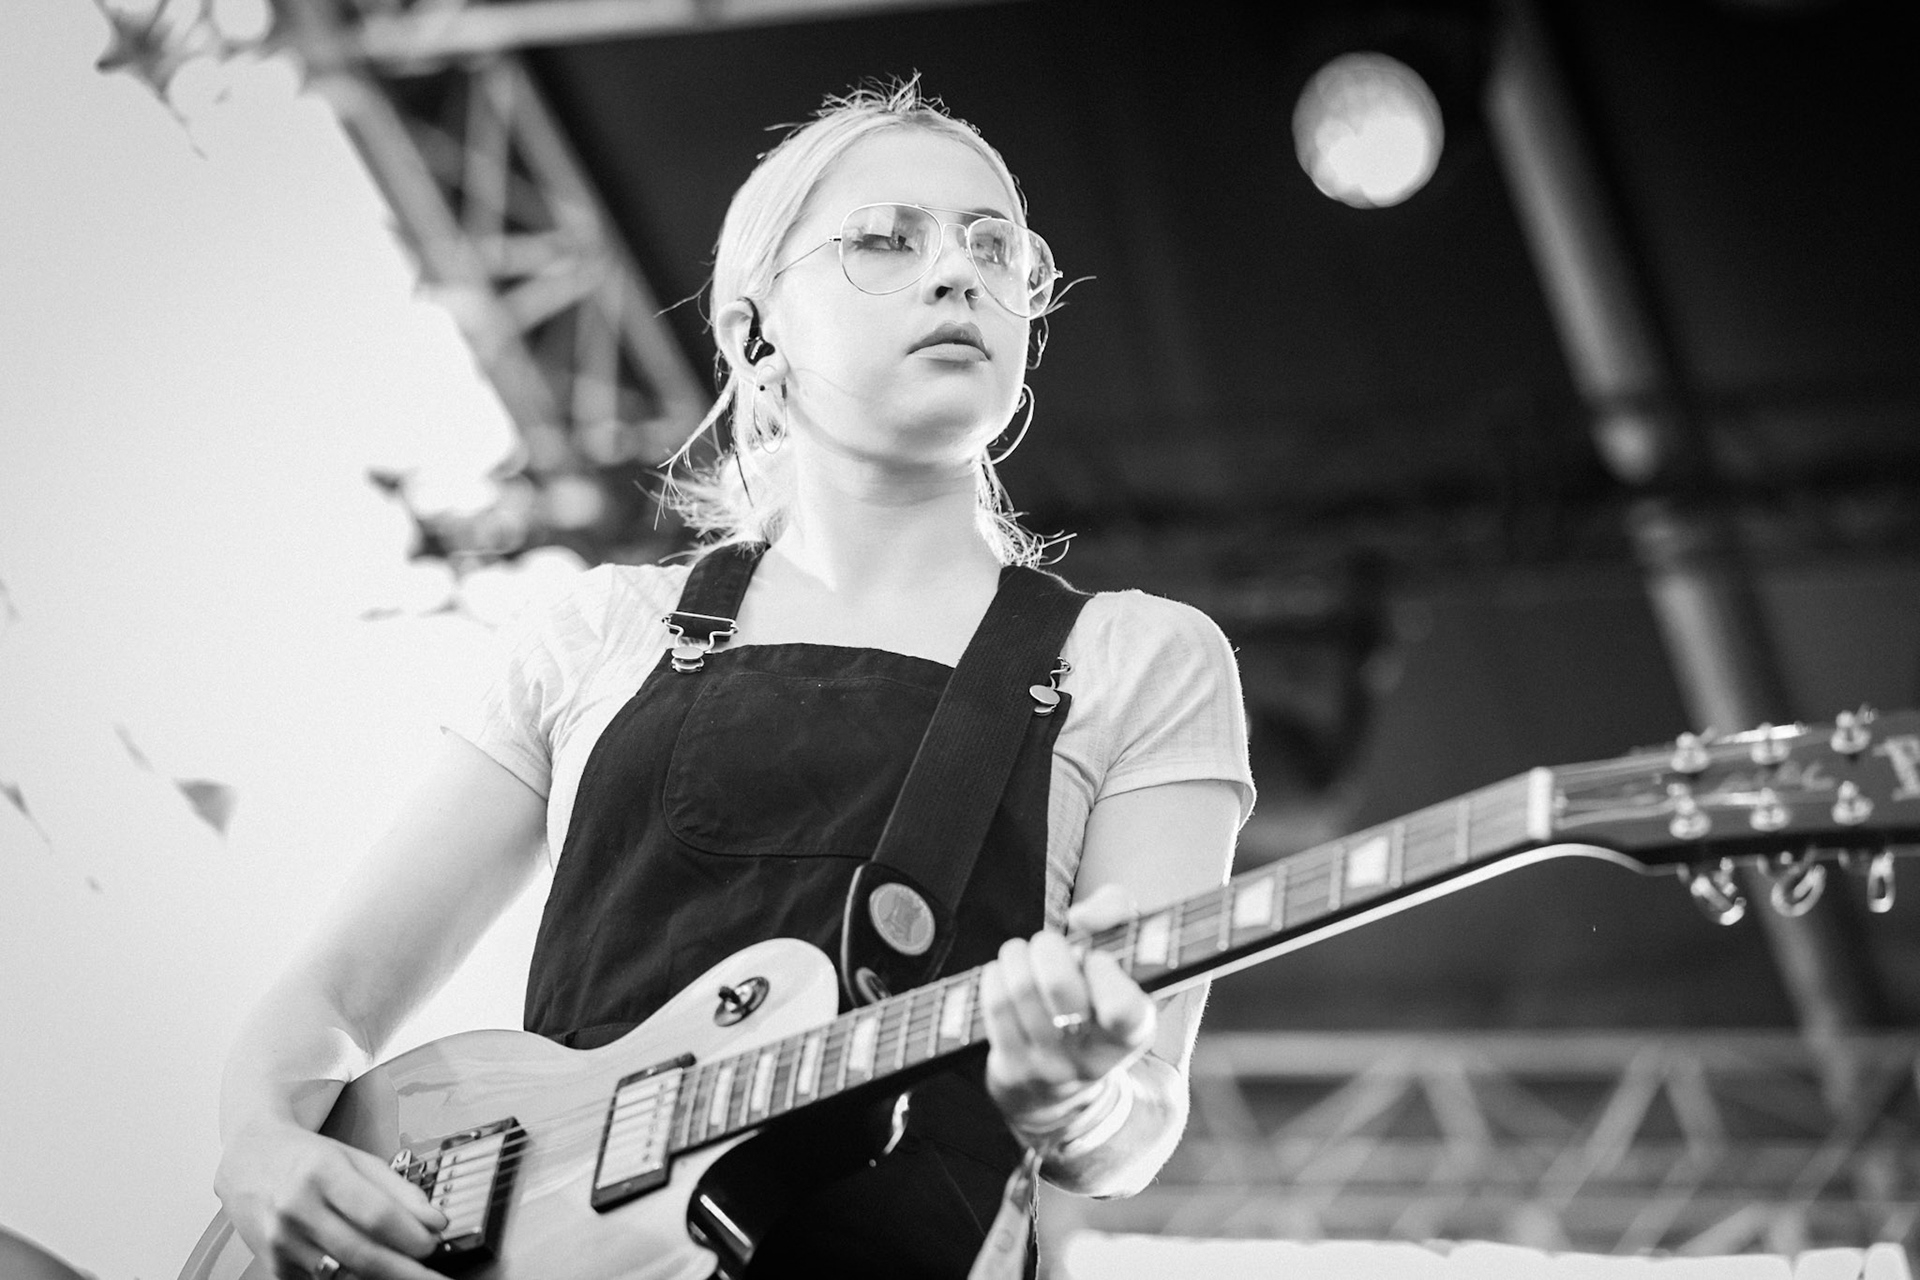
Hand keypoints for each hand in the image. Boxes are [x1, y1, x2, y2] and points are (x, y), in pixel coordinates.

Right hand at [214, 1118, 447, 1279]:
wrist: (249, 1158)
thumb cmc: (307, 1157)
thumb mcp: (356, 1159)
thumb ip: (399, 1189)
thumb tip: (434, 1221)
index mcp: (323, 1173)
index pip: (376, 1215)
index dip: (411, 1235)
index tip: (434, 1243)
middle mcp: (298, 1209)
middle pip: (362, 1252)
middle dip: (405, 1271)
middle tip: (433, 1276)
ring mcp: (281, 1242)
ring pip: (342, 1274)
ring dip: (380, 1279)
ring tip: (407, 1274)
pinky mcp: (274, 1266)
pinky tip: (371, 1274)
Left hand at [980, 884, 1155, 1124]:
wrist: (1061, 1087)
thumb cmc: (1095, 1001)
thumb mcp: (1124, 960)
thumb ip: (1117, 914)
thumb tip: (1082, 918)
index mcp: (1135, 1031)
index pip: (1122, 1007)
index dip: (1102, 968)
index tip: (1095, 957)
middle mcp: (1095, 1057)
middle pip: (1058, 985)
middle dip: (1047, 946)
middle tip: (1049, 946)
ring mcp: (1051, 1068)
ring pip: (1020, 988)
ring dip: (1016, 955)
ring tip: (1024, 956)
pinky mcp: (1012, 1070)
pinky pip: (995, 1005)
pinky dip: (995, 976)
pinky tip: (1004, 975)